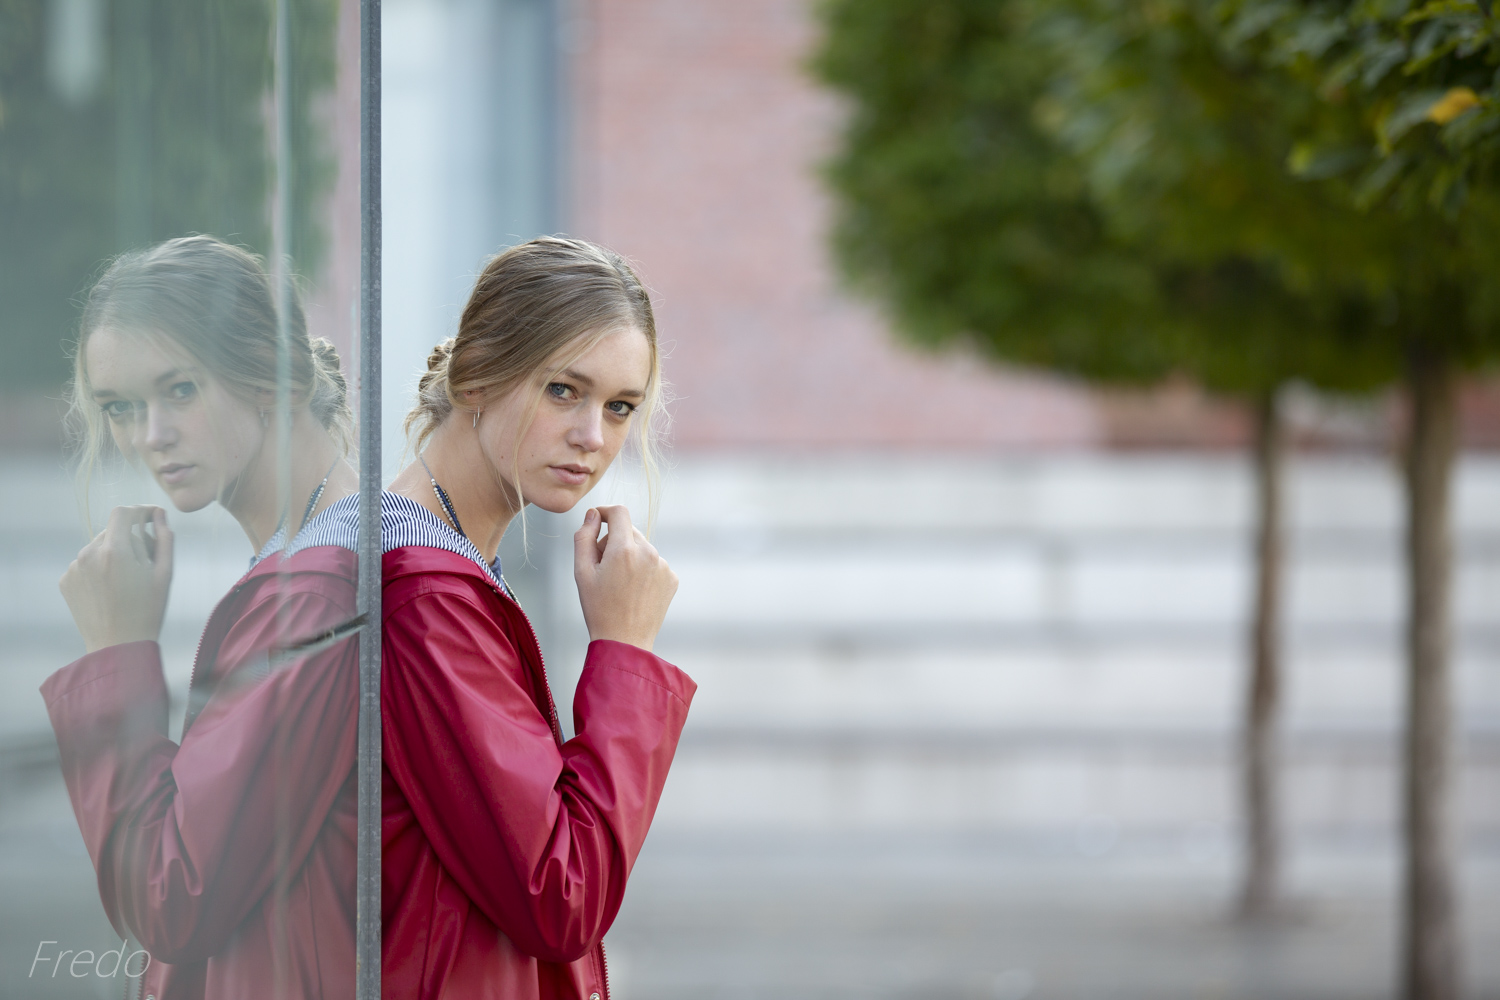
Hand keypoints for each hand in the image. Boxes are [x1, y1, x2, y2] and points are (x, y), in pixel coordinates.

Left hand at [59, 505, 174, 652]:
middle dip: (130, 538)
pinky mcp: (66, 580)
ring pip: (98, 547)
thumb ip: (163, 538)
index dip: (140, 511)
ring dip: (114, 554)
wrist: (117, 646)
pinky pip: (86, 564)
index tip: (152, 517)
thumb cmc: (147, 611)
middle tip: (147, 560)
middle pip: (112, 531)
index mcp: (115, 550)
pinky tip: (110, 590)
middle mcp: (89, 554)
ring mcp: (74, 568)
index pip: (123, 513)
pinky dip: (99, 569)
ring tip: (127, 581)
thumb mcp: (164, 573)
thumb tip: (159, 515)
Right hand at [573, 505, 677, 651]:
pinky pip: (654, 563)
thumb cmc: (599, 608)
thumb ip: (584, 536)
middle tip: (602, 567)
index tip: (597, 519)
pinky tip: (634, 591)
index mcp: (624, 549)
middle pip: (629, 530)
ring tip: (619, 584)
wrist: (624, 641)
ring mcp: (663, 566)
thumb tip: (593, 514)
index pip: (619, 512)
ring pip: (642, 547)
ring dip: (630, 556)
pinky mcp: (672, 578)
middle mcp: (649, 553)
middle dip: (614, 541)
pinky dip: (643, 569)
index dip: (605, 512)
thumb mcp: (582, 572)